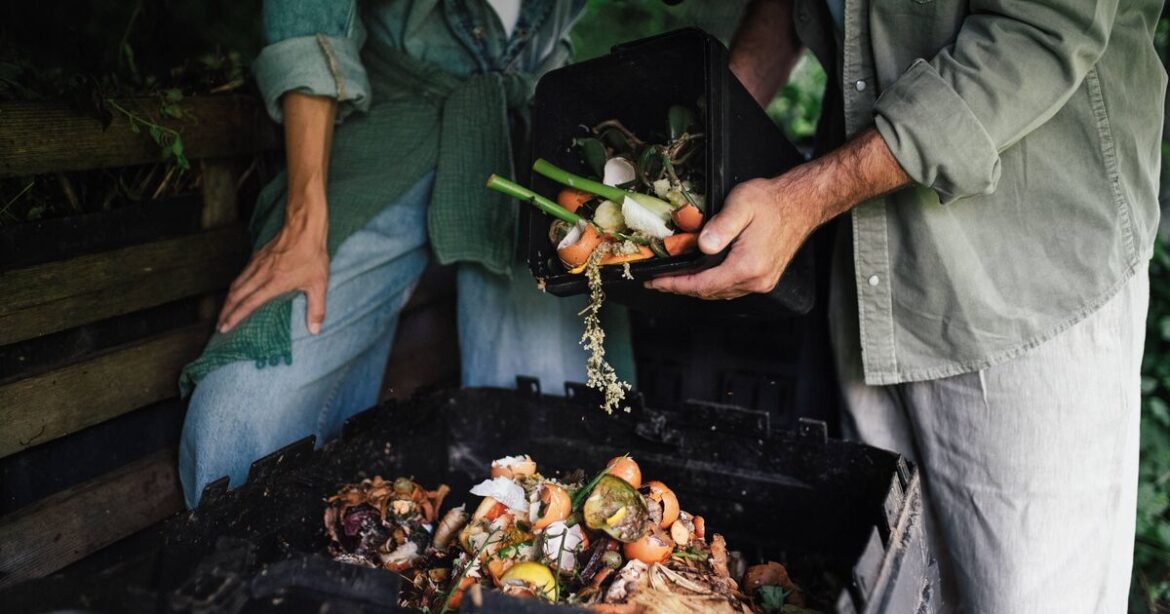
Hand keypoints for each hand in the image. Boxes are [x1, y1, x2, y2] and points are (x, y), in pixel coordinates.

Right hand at [217, 198, 329, 334]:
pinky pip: (241, 274)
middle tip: (219, 325)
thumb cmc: (312, 256)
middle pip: (236, 296)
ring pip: (236, 284)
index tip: (224, 328)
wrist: (304, 228)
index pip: (249, 303)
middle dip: (225, 312)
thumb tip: (315, 330)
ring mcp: (257, 264)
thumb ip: (316, 309)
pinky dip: (234, 285)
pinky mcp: (257, 256)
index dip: (235, 317)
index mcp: (274, 283)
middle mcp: (261, 275)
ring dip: (228, 300)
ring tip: (223, 312)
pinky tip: (235, 290)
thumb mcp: (319, 284)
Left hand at [645, 168, 821, 299]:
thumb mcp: (741, 204)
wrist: (801, 203)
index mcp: (747, 266)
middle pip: (709, 292)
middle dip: (681, 288)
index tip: (654, 282)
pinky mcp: (765, 279)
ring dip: (697, 288)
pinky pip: (731, 288)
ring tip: (675, 280)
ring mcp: (762, 282)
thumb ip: (721, 226)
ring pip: (720, 293)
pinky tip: (702, 277)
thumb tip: (702, 246)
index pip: (702, 284)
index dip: (675, 285)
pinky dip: (713, 285)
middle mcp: (756, 280)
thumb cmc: (771, 201)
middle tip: (658, 282)